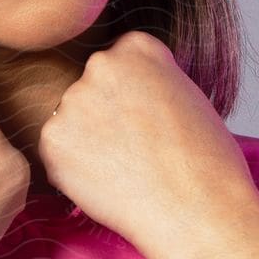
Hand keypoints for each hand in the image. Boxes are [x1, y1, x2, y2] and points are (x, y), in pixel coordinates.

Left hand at [36, 31, 258, 258]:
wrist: (197, 211)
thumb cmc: (206, 162)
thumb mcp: (186, 95)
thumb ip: (148, 81)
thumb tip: (123, 93)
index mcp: (137, 47)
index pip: (119, 64)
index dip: (134, 99)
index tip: (153, 122)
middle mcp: (100, 64)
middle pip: (91, 91)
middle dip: (105, 117)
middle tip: (137, 151)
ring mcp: (72, 101)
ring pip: (70, 122)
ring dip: (87, 143)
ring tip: (127, 170)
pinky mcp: (52, 141)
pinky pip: (57, 154)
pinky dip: (74, 172)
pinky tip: (109, 184)